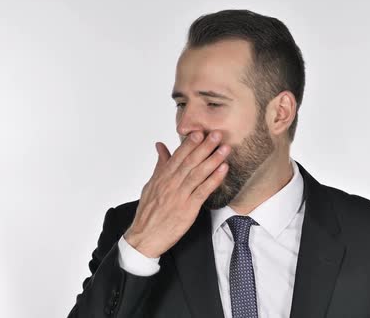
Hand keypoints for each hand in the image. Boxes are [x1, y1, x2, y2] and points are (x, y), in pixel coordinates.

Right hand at [123, 130, 229, 257]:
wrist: (145, 237)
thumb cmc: (148, 212)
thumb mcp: (151, 184)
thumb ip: (160, 165)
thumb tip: (161, 146)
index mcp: (163, 177)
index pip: (178, 156)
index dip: (190, 143)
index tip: (201, 131)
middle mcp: (171, 183)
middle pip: (190, 161)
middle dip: (205, 146)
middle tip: (217, 134)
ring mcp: (180, 195)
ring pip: (198, 173)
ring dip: (213, 159)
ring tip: (224, 149)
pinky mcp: (188, 208)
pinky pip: (203, 191)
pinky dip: (214, 179)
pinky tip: (223, 170)